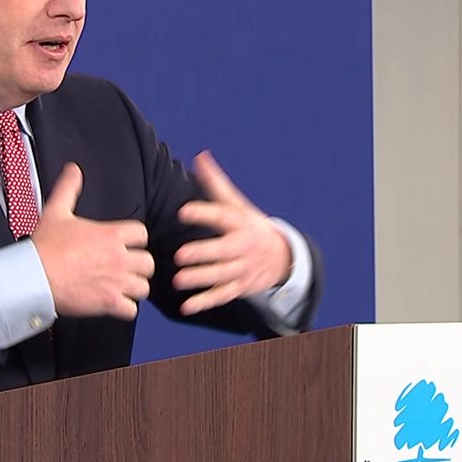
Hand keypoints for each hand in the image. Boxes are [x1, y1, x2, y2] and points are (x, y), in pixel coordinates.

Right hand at [32, 163, 153, 319]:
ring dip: (133, 288)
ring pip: (144, 287)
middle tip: (124, 269)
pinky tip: (113, 304)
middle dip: (138, 266)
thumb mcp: (56, 211)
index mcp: (112, 234)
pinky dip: (125, 308)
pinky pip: (132, 310)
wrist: (32, 278)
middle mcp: (119, 257)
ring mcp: (116, 282)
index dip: (134, 240)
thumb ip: (69, 188)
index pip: (142, 234)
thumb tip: (73, 169)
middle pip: (148, 262)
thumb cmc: (44, 246)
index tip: (124, 245)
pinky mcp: (109, 303)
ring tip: (120, 287)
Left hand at [173, 151, 292, 315]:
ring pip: (222, 275)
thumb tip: (200, 156)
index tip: (183, 211)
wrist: (283, 256)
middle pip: (223, 251)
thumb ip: (216, 183)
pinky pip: (222, 295)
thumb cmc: (250, 225)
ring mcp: (243, 268)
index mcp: (240, 222)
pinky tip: (186, 306)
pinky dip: (205, 302)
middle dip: (203, 254)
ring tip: (178, 280)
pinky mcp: (240, 287)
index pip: (222, 217)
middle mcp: (243, 246)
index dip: (203, 213)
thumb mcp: (238, 204)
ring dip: (201, 279)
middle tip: (180, 255)